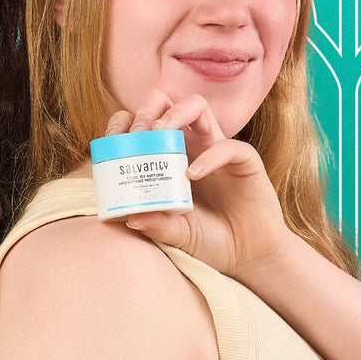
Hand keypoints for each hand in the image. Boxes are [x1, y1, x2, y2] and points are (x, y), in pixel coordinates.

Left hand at [114, 90, 297, 279]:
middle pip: (166, 103)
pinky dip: (209, 157)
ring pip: (196, 107)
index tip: (113, 138)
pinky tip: (193, 174)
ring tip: (159, 134)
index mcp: (166, 156)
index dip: (125, 123)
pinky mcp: (244, 161)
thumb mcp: (176, 234)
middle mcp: (190, 146)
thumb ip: (156, 226)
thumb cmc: (209, 239)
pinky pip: (228, 147)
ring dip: (175, 114)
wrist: (247, 256)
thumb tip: (130, 218)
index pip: (142, 124)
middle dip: (147, 110)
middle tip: (137, 132)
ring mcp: (216, 149)